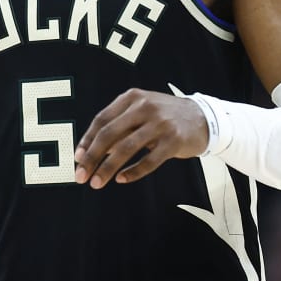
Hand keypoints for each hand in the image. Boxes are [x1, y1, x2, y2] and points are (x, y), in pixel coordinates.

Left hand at [73, 89, 209, 187]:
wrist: (203, 118)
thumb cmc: (165, 117)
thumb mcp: (141, 112)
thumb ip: (119, 127)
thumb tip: (92, 151)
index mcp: (132, 98)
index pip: (101, 120)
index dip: (87, 140)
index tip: (78, 159)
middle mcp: (144, 107)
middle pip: (109, 134)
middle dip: (92, 157)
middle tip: (81, 175)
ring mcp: (160, 124)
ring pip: (125, 148)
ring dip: (107, 168)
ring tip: (97, 182)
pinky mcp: (173, 141)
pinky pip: (148, 161)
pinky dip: (133, 172)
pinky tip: (121, 179)